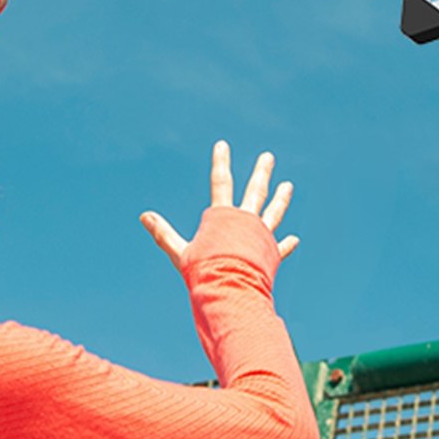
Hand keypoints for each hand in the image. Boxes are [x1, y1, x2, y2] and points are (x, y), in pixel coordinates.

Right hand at [140, 143, 299, 270]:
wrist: (231, 293)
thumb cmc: (203, 274)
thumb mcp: (179, 253)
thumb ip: (163, 234)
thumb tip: (144, 215)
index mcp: (224, 217)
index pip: (221, 182)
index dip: (220, 162)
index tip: (222, 145)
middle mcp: (246, 222)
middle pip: (255, 191)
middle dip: (262, 172)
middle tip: (269, 157)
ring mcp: (261, 236)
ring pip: (274, 212)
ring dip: (281, 198)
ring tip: (288, 185)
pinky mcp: (271, 254)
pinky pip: (280, 247)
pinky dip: (286, 244)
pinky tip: (294, 239)